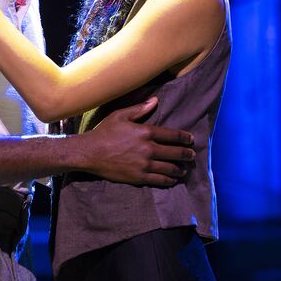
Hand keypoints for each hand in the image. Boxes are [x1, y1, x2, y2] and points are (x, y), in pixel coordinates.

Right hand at [77, 96, 194, 186]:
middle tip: (191, 155)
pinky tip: (172, 179)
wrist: (90, 153)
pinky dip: (169, 180)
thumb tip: (155, 100)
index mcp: (145, 132)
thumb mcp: (120, 115)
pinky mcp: (139, 177)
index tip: (191, 139)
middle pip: (175, 153)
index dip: (184, 138)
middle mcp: (148, 149)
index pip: (172, 135)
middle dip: (186, 154)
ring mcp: (144, 165)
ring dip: (180, 169)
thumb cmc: (104, 132)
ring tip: (184, 169)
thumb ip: (140, 109)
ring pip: (170, 168)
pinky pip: (160, 180)